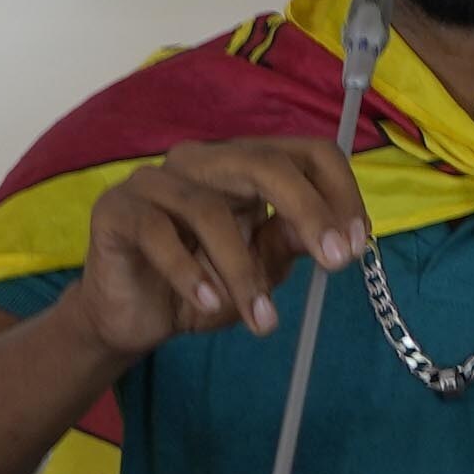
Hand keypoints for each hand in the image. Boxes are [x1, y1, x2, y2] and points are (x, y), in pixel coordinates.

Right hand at [54, 136, 369, 355]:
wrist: (135, 320)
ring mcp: (154, 180)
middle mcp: (202, 161)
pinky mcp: (117, 209)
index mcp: (243, 166)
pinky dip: (189, 273)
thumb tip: (336, 232)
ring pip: (210, 210)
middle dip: (308, 211)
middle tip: (336, 263)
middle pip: (264, 163)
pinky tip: (209, 304)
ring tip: (262, 321)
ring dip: (243, 271)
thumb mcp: (260, 270)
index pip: (303, 152)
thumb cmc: (202, 288)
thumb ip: (290, 242)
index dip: (338, 192)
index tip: (356, 244)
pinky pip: (157, 234)